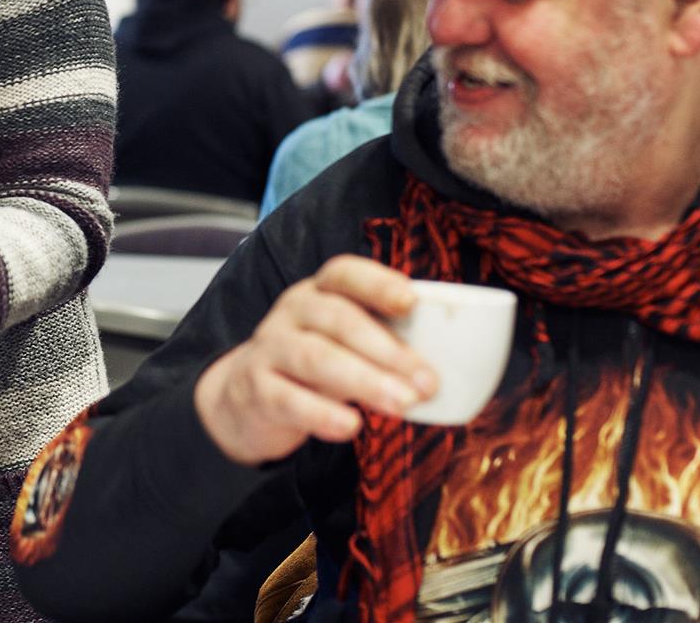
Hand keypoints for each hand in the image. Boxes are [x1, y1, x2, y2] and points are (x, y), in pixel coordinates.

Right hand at [192, 255, 437, 466]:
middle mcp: (293, 312)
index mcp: (319, 293)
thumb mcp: (344, 346)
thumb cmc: (315, 366)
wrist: (244, 398)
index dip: (377, 283)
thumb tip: (455, 370)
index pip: (344, 273)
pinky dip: (321, 413)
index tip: (412, 302)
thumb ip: (385, 346)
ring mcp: (271, 348)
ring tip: (402, 405)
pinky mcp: (256, 389)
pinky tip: (351, 426)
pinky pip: (288, 398)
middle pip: (337, 319)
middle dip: (387, 349)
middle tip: (427, 381)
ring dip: (363, 380)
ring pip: (315, 357)